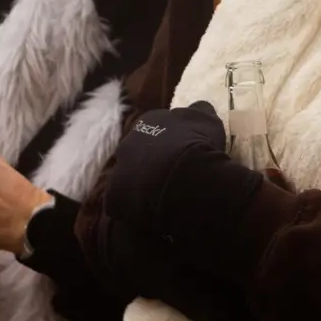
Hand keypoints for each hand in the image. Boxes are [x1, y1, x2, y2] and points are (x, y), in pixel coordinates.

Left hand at [107, 102, 230, 234]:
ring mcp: (119, 169)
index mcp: (148, 121)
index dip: (167, 142)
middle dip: (150, 162)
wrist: (186, 176)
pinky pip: (123, 204)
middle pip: (137, 152)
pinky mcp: (114, 196)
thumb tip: (197, 107)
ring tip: (162, 197)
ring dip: (141, 185)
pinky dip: (134, 208)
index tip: (179, 153)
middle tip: (168, 176)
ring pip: (128, 177)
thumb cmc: (198, 144)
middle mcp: (128, 141)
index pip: (154, 129)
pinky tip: (152, 213)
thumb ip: (198, 111)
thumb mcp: (206, 120)